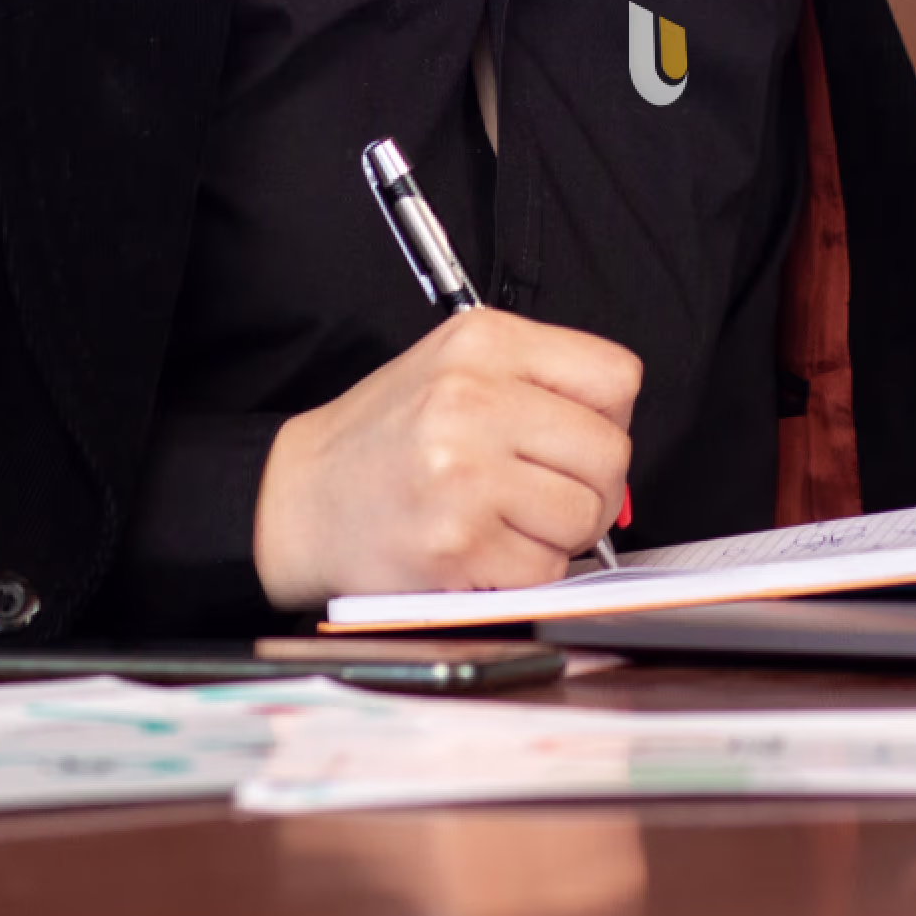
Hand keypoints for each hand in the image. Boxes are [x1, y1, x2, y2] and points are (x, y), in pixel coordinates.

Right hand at [252, 310, 641, 610]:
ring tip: (511, 521)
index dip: (608, 418)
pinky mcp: (457, 543)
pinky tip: (485, 550)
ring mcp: (464, 473)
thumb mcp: (454, 367)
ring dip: (561, 534)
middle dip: (594, 487)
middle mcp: (473, 400)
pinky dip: (526, 571)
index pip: (615, 377)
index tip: (575, 439)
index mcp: (483, 343)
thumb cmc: (384, 439)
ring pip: (584, 517)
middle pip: (609, 453)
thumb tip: (618, 435)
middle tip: (550, 494)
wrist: (297, 499)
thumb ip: (539, 383)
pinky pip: (544, 569)